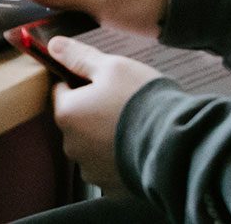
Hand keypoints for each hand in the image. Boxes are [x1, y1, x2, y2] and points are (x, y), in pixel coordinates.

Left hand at [47, 34, 162, 191]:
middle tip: (123, 103)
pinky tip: (138, 147)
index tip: (103, 83)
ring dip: (106, 136)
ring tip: (134, 126)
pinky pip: (109, 166)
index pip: (62, 91)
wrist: (176, 145)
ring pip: (92, 144)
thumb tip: (54, 46)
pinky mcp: (111, 186)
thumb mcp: (112, 67)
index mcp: (67, 113)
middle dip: (94, 111)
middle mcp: (72, 144)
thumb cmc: (143, 103)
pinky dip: (119, 157)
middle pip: (77, 119)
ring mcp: (91, 168)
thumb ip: (79, 57)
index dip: (82, 83)